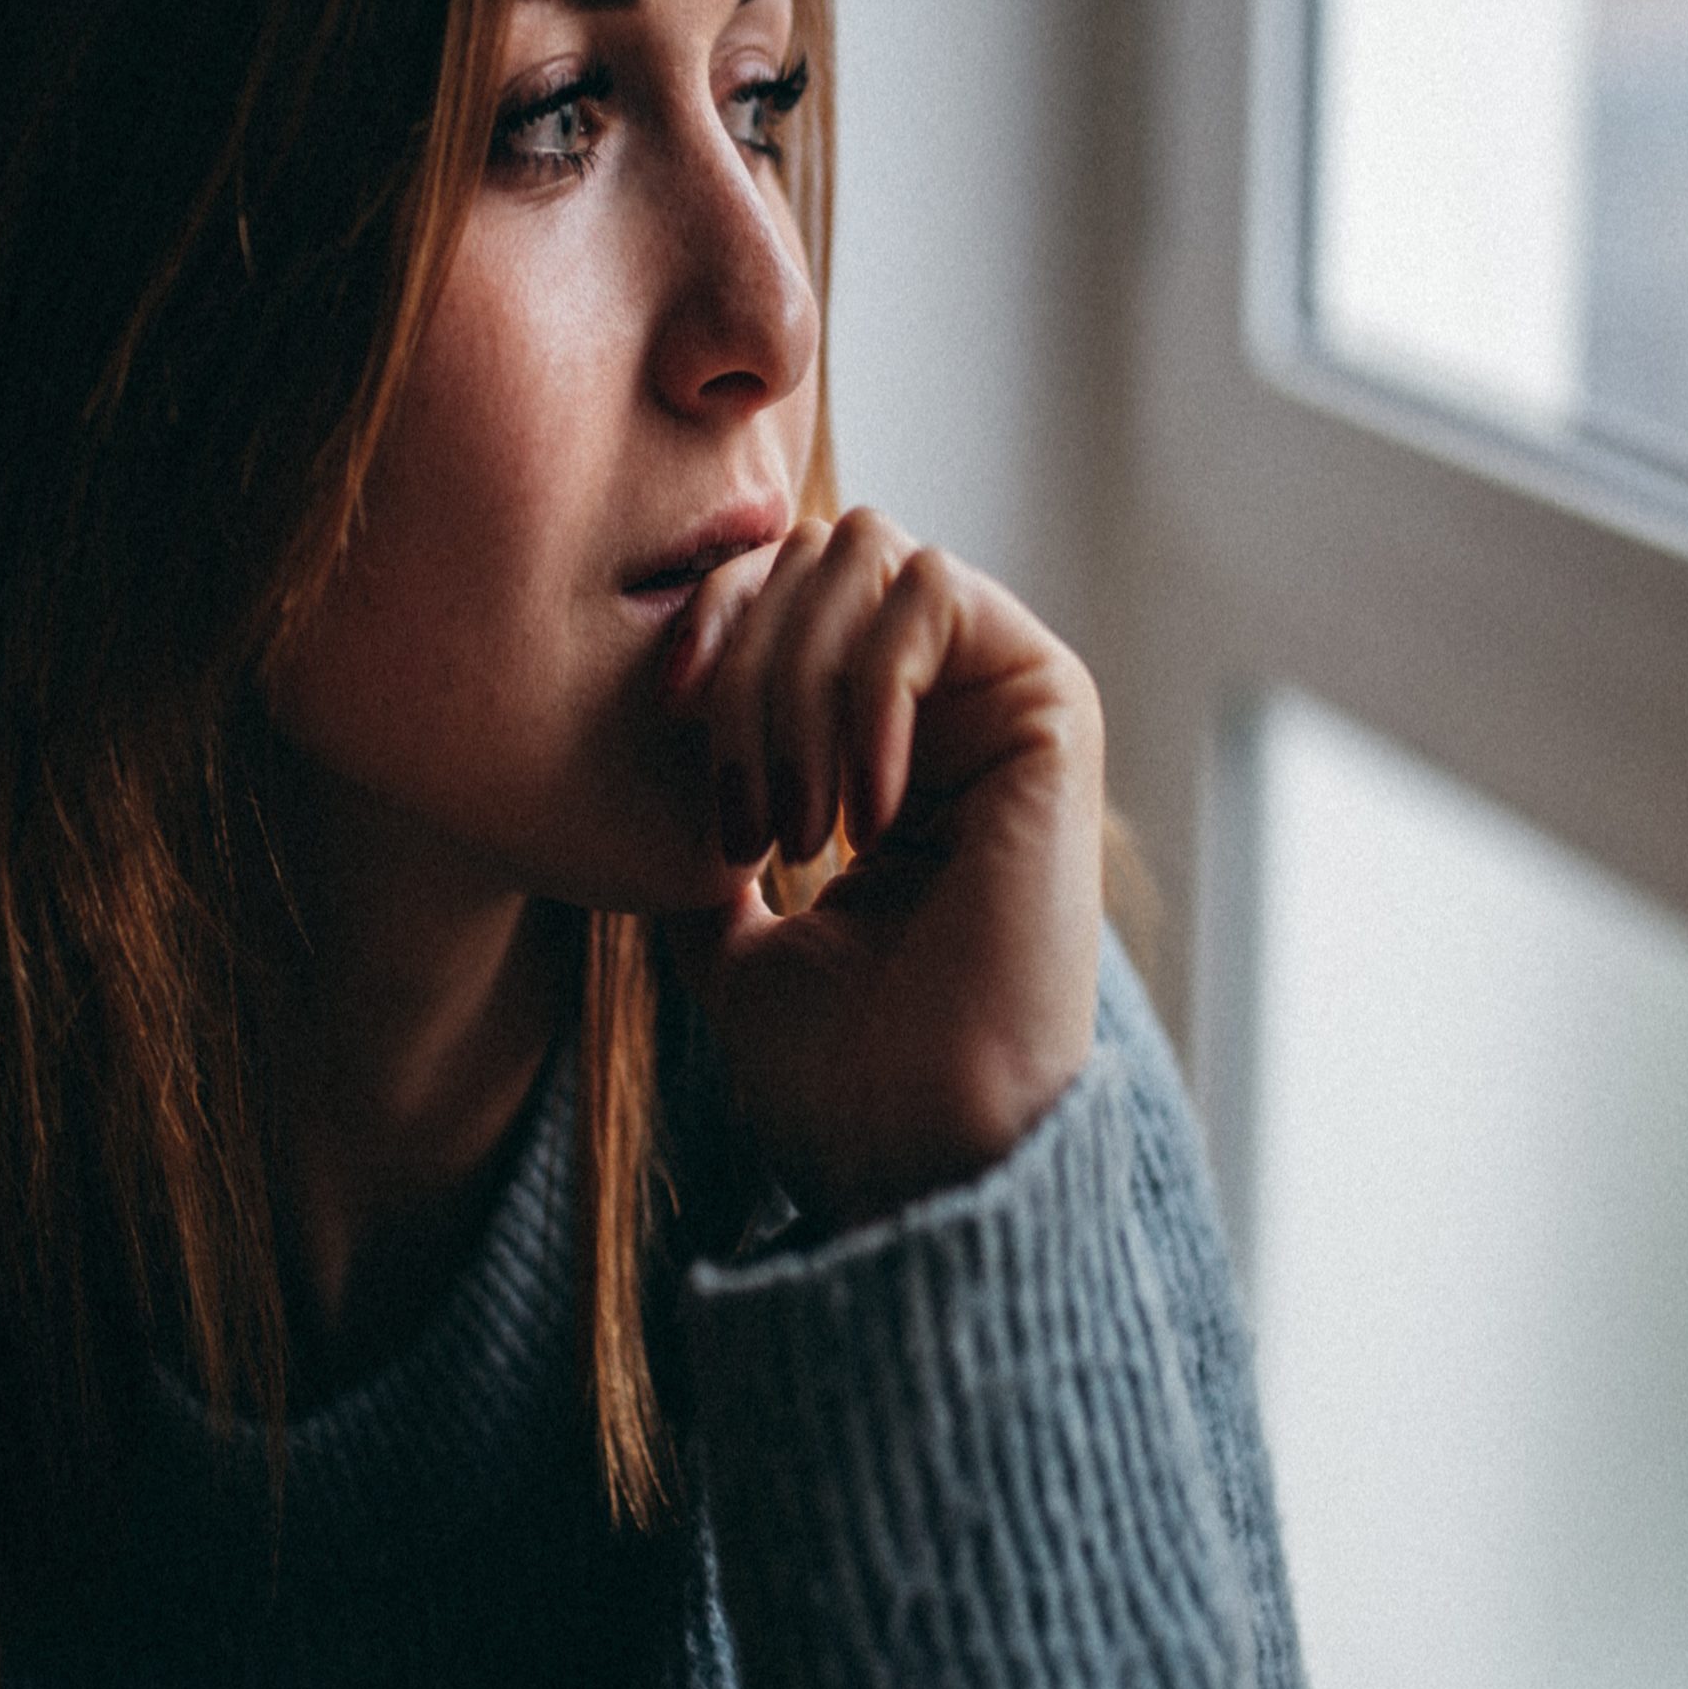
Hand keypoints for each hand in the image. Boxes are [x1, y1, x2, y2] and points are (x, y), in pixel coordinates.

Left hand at [659, 509, 1105, 1232]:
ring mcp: (999, 696)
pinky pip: (933, 592)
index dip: (707, 621)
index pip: (776, 584)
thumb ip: (695, 840)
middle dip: (747, 665)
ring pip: (867, 552)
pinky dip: (870, 689)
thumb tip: (636, 762)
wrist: (913, 1139)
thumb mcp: (719, 936)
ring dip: (799, 683)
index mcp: (873, 740)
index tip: (663, 720)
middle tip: (746, 820)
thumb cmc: (831, 1066)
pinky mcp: (1052, 705)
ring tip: (800, 829)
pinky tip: (866, 817)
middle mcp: (943, 701)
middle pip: (814, 549)